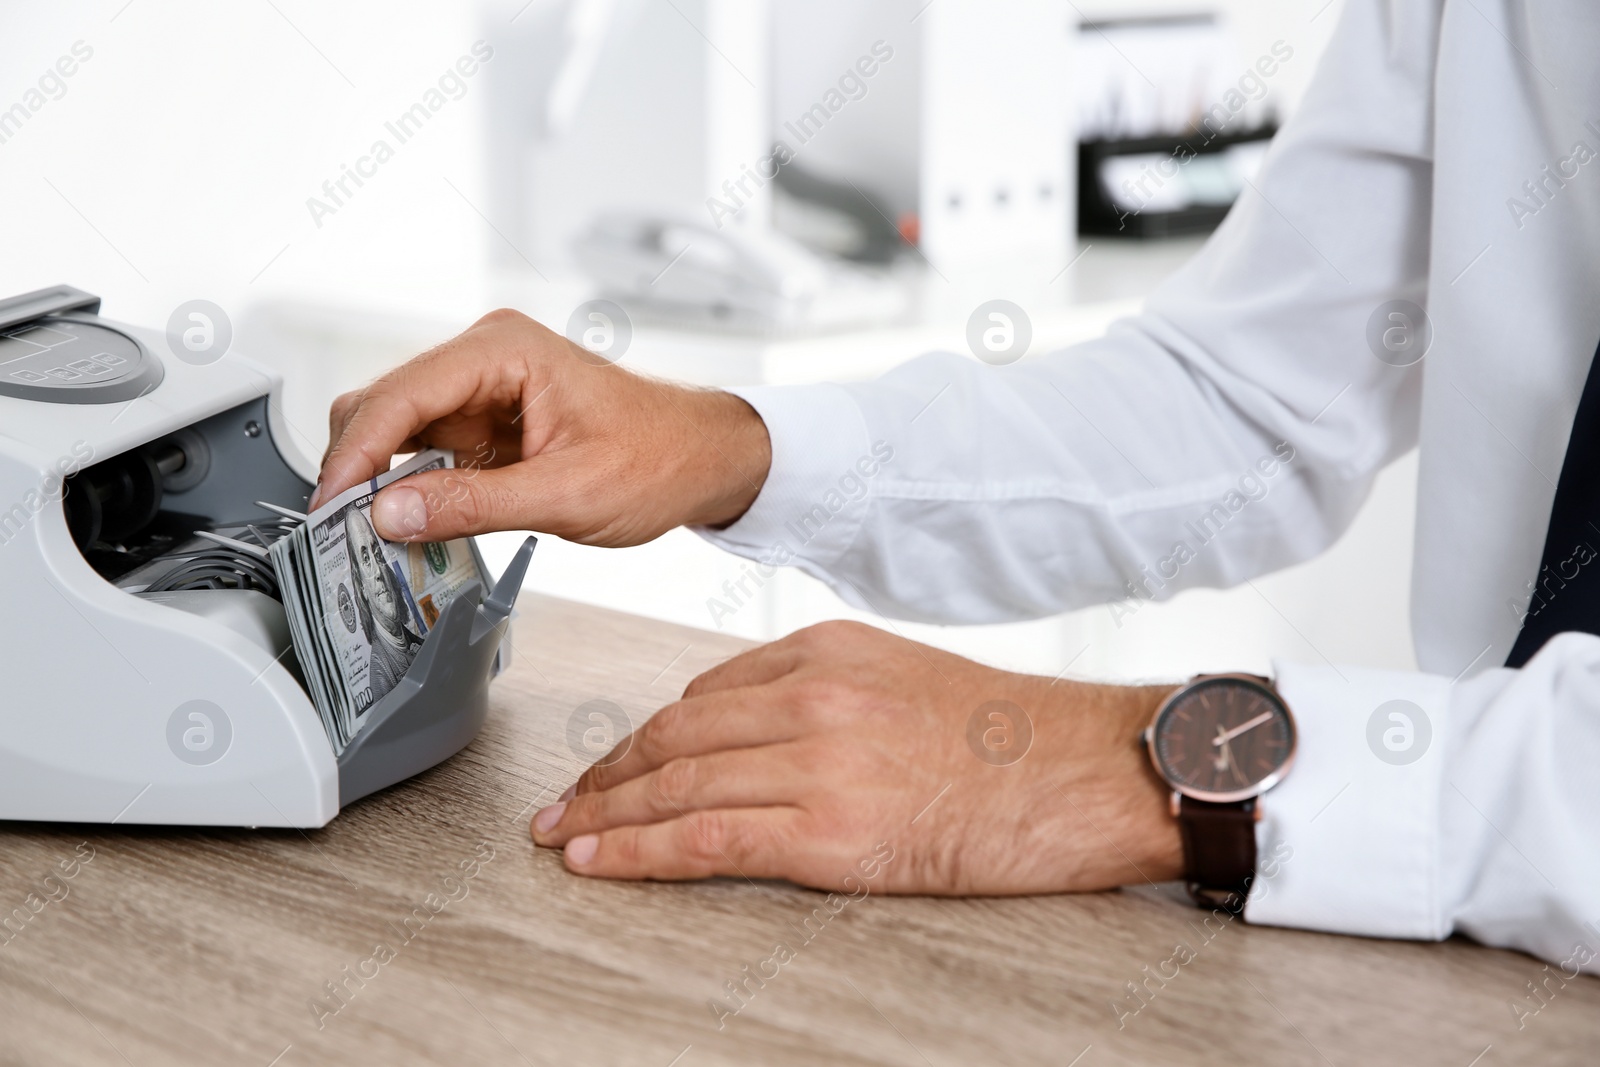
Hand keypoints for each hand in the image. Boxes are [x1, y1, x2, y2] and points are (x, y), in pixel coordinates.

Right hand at [313, 309, 770, 543]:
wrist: (705, 459)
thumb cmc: (661, 457)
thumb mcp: (568, 494)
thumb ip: (473, 504)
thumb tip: (389, 512)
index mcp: (503, 350)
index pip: (400, 394)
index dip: (355, 452)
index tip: (331, 505)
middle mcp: (484, 358)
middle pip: (382, 405)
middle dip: (356, 465)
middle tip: (341, 530)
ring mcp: (480, 391)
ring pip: (395, 430)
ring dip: (379, 480)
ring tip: (369, 536)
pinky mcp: (484, 425)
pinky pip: (424, 453)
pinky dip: (408, 489)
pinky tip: (407, 526)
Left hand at [531, 621, 1183, 894]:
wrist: (1083, 773)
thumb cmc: (1007, 736)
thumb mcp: (901, 678)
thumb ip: (822, 694)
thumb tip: (749, 730)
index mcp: (824, 651)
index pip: (702, 693)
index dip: (645, 734)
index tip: (615, 759)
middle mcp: (811, 696)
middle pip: (673, 734)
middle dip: (607, 772)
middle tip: (565, 799)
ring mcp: (818, 762)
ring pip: (676, 785)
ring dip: (606, 813)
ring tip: (564, 834)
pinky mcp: (830, 832)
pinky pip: (706, 839)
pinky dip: (638, 850)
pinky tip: (600, 858)